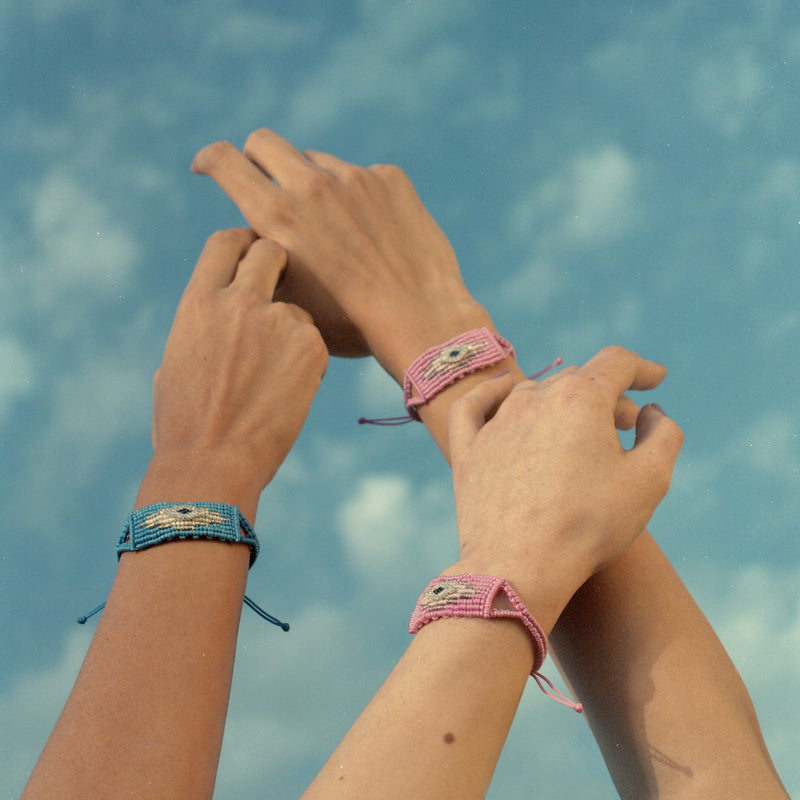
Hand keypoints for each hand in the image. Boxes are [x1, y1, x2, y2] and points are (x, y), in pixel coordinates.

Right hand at [140, 229, 327, 516]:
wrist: (212, 463)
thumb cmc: (184, 424)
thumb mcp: (175, 362)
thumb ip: (201, 327)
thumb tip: (215, 317)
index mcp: (199, 300)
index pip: (226, 242)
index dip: (243, 241)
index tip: (253, 249)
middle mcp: (238, 300)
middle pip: (271, 251)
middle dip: (280, 263)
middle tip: (285, 288)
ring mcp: (278, 321)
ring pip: (299, 308)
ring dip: (294, 330)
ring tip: (276, 378)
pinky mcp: (311, 346)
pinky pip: (315, 342)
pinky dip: (308, 362)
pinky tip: (290, 393)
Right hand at [191, 130, 489, 378]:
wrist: (419, 318)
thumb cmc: (350, 322)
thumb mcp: (290, 298)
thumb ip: (265, 258)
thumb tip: (257, 236)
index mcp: (276, 214)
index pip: (224, 160)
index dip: (209, 159)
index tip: (207, 167)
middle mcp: (311, 184)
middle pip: (265, 142)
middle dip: (256, 158)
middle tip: (267, 184)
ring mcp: (355, 176)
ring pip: (317, 162)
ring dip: (314, 185)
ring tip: (335, 231)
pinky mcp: (390, 179)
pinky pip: (362, 176)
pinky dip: (359, 198)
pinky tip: (375, 235)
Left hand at [444, 346, 682, 631]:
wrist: (519, 567)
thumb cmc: (588, 525)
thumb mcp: (648, 481)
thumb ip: (663, 435)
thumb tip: (650, 412)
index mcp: (580, 398)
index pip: (617, 363)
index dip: (642, 367)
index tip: (655, 378)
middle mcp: (533, 398)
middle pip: (578, 381)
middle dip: (608, 397)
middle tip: (626, 425)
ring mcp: (495, 422)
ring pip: (534, 394)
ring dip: (562, 404)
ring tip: (580, 432)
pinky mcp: (468, 449)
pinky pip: (476, 406)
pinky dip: (494, 394)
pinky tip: (505, 393)